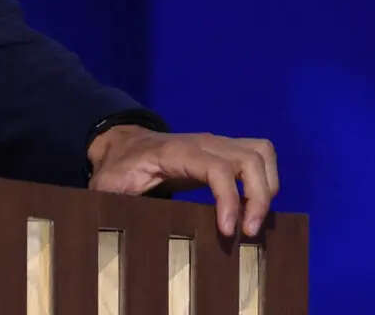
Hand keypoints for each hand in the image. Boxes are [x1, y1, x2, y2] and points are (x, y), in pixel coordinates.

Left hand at [88, 125, 279, 235]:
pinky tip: (252, 207)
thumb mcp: (106, 185)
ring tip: (253, 221)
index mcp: (175, 152)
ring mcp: (217, 143)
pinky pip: (260, 155)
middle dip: (258, 198)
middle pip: (250, 158)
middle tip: (248, 233)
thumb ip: (107, 201)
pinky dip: (267, 180)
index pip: (216, 168)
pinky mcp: (225, 150)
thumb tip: (106, 222)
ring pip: (261, 153)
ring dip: (267, 188)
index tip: (228, 231)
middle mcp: (203, 142)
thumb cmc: (118, 168)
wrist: (123, 144)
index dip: (228, 199)